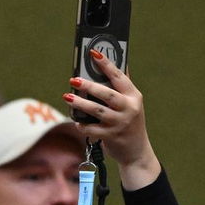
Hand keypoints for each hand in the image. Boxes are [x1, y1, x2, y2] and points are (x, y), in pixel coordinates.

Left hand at [64, 53, 159, 187]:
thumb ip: (122, 87)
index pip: (119, 76)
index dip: (106, 64)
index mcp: (133, 96)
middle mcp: (128, 108)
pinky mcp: (111, 136)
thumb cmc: (130, 123)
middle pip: (106, 94)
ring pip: (97, 111)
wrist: (137, 151)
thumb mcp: (131, 104)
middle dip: (89, 86)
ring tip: (67, 96)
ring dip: (80, 103)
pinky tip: (76, 120)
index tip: (93, 53)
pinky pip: (92, 129)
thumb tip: (117, 63)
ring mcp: (120, 123)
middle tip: (74, 79)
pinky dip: (82, 125)